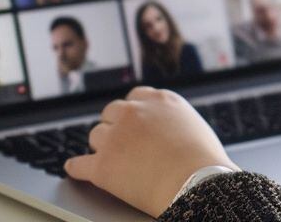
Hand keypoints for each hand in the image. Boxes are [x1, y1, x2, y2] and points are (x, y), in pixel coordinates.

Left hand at [65, 87, 233, 217]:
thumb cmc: (205, 161)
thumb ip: (174, 120)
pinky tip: (75, 168)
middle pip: (111, 112)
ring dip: (102, 146)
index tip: (131, 121)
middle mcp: (134, 113)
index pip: (135, 97)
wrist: (197, 184)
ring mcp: (115, 138)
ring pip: (96, 136)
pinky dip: (76, 168)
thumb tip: (169, 130)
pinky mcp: (102, 165)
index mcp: (159, 101)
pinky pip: (78, 164)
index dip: (132, 112)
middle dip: (114, 126)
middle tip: (119, 141)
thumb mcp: (195, 125)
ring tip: (108, 158)